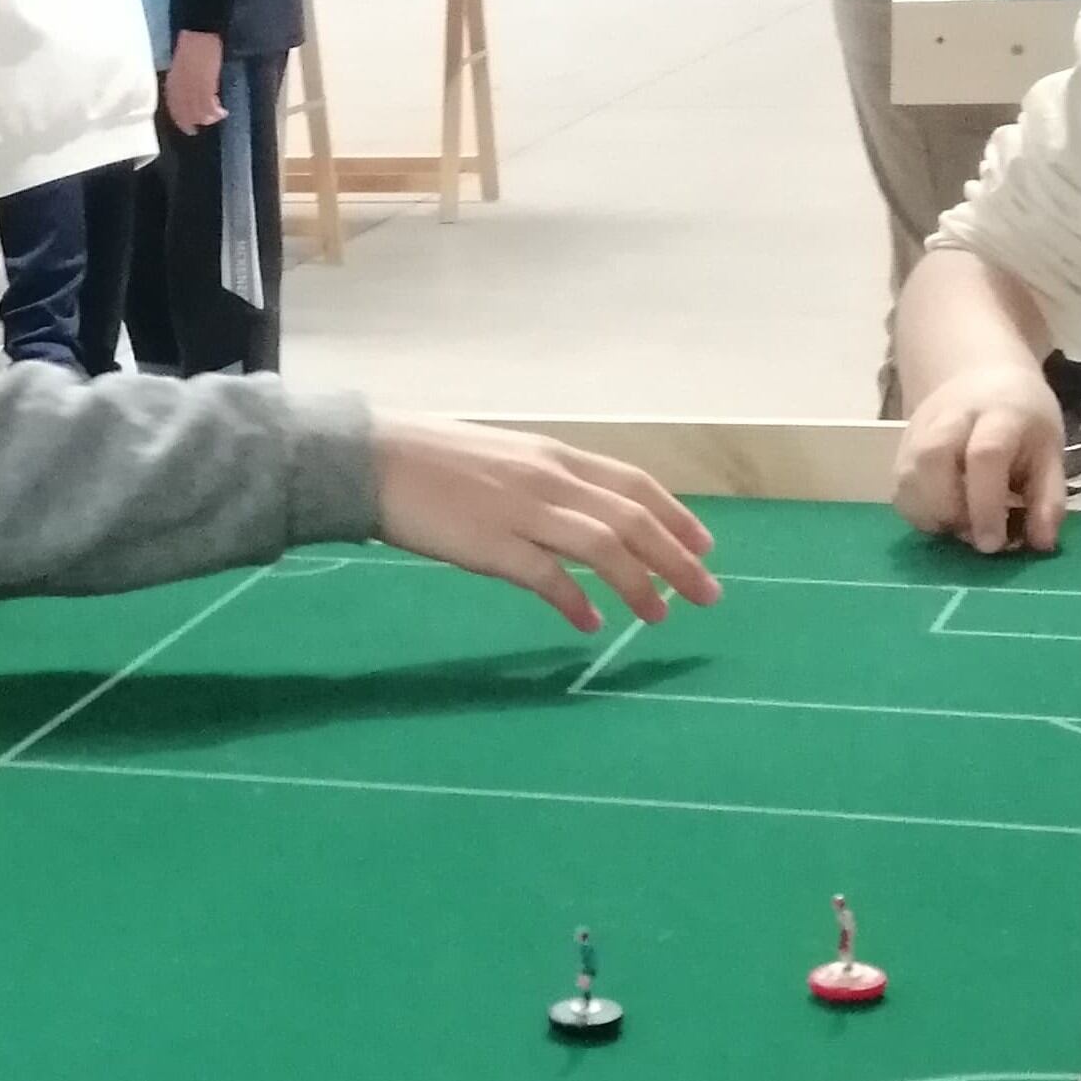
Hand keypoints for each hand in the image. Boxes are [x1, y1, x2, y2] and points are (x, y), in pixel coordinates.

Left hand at [163, 29, 226, 131]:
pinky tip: (222, 112)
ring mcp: (193, 84)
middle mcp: (181, 85)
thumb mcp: (181, 64)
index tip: (186, 126)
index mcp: (173, 79)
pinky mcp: (206, 81)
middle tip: (196, 129)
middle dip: (190, 122)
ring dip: (207, 118)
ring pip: (198, 109)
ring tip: (215, 118)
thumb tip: (186, 94)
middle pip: (185, 110)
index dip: (179, 118)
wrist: (200, 31)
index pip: (174, 104)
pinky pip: (209, 102)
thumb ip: (181, 79)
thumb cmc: (192, 44)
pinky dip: (215, 110)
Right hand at [371, 419, 721, 633]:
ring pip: (603, 548)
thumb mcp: (503, 458)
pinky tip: (592, 625)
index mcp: (554, 455)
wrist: (372, 460)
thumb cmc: (432, 459)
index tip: (705, 545)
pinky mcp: (492, 545)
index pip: (634, 484)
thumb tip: (580, 513)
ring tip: (661, 617)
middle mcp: (550, 479)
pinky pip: (549, 578)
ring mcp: (523, 511)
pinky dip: (577, 602)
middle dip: (677, 558)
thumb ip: (545, 482)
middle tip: (709, 593)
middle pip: (633, 519)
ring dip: (641, 584)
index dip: (677, 515)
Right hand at [893, 364, 1067, 554]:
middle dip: (947, 509)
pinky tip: (942, 517)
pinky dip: (916, 513)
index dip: (985, 504)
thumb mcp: (1050, 451)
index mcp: (1000, 414)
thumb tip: (1041, 544)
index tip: (992, 543)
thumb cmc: (1023, 420)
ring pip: (906, 475)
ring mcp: (920, 429)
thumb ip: (1048, 498)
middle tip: (970, 534)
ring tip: (957, 526)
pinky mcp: (902, 446)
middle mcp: (952, 417)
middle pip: (931, 458)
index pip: (985, 454)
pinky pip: (898, 487)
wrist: (984, 378)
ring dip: (929, 515)